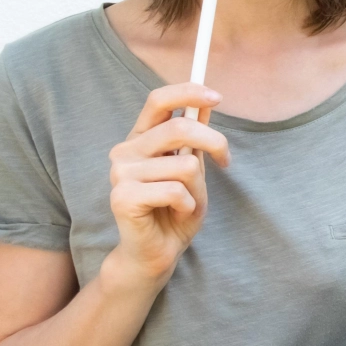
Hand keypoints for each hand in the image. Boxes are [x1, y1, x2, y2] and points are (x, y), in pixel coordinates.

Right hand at [105, 82, 229, 282]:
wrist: (157, 253)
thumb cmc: (175, 211)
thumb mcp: (192, 169)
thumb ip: (195, 139)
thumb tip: (207, 102)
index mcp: (140, 139)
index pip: (158, 100)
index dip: (188, 92)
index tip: (217, 97)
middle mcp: (125, 151)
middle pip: (179, 128)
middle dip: (214, 142)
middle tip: (225, 160)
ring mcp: (120, 173)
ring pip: (184, 165)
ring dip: (198, 187)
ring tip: (185, 202)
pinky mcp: (123, 197)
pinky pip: (175, 190)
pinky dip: (187, 204)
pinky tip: (176, 213)